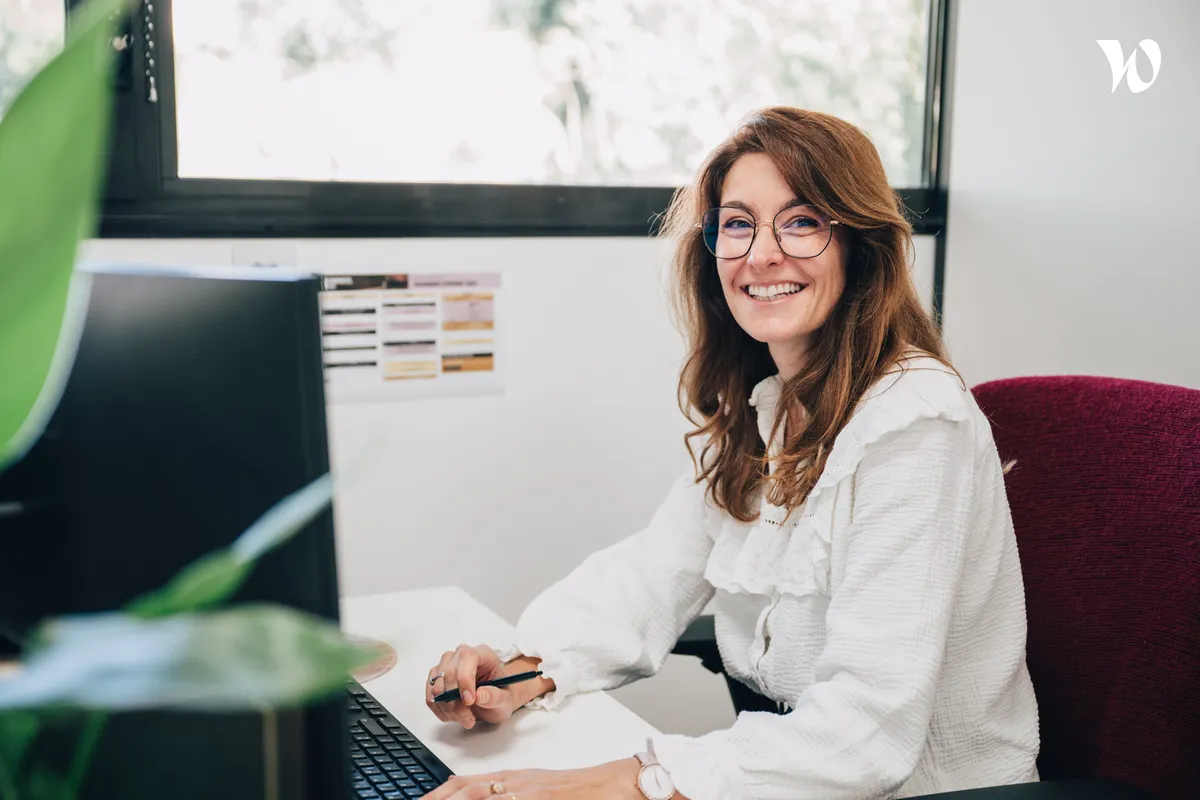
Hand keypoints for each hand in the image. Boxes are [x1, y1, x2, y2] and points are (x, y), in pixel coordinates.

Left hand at [421, 759, 642, 799]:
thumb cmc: (571, 789)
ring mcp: (525, 793)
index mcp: (510, 777)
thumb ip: (503, 787)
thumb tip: (470, 790)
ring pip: (481, 797)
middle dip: (440, 799)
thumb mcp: (532, 785)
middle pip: (466, 790)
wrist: (605, 786)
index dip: (439, 792)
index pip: (465, 782)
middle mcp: (513, 783)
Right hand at [425, 644, 522, 728]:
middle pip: (449, 674)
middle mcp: (461, 655)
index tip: (470, 701)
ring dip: (449, 709)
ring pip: (437, 688)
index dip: (465, 679)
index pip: (467, 657)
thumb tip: (480, 695)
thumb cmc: (499, 696)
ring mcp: (446, 665)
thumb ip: (495, 697)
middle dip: (457, 703)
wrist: (492, 701)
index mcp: (482, 653)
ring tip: (465, 718)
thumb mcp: (505, 700)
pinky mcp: (435, 679)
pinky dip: (440, 710)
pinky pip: (430, 697)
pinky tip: (454, 716)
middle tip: (469, 719)